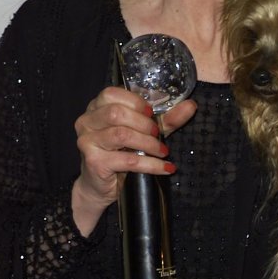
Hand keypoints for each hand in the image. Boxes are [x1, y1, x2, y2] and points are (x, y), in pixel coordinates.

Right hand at [72, 87, 195, 236]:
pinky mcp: (94, 162)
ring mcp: (87, 142)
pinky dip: (151, 164)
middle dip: (143, 124)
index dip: (135, 101)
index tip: (152, 113)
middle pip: (116, 113)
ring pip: (121, 135)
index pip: (111, 93)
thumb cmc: (121, 153)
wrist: (101, 186)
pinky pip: (127, 160)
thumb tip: (190, 106)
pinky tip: (165, 167)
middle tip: (158, 134)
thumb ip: (165, 119)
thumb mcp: (144, 132)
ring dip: (148, 143)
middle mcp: (86, 121)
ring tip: (163, 151)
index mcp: (96, 107)